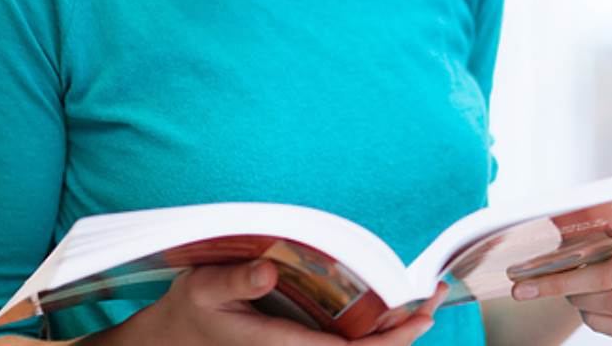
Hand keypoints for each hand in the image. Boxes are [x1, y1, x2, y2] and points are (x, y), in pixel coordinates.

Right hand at [105, 259, 445, 345]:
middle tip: (437, 295)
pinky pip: (347, 337)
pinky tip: (394, 298)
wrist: (174, 338)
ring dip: (395, 324)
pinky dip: (376, 320)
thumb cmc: (191, 310)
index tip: (418, 318)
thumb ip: (236, 281)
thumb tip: (269, 272)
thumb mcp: (204, 289)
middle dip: (405, 330)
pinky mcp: (301, 339)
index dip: (388, 341)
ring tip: (428, 292)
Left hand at [509, 216, 611, 337]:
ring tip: (565, 291)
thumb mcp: (587, 219)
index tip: (608, 231)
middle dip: (573, 280)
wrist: (599, 259)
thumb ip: (580, 215)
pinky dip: (592, 318)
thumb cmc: (595, 236)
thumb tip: (555, 214)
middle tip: (540, 281)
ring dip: (580, 298)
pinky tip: (582, 306)